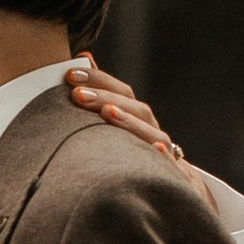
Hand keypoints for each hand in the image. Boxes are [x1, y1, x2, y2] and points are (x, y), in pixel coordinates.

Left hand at [68, 55, 227, 218]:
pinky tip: (156, 150)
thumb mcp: (117, 124)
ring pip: (150, 132)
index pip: (120, 91)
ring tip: (107, 113)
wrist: (172, 188)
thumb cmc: (133, 153)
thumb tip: (84, 55)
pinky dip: (164, 156)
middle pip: (133, 107)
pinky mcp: (174, 175)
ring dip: (129, 121)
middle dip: (105, 98)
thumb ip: (102, 92)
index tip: (69, 76)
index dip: (97, 80)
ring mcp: (164, 150)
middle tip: (77, 95)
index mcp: (137, 117)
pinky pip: (170, 166)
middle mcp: (151, 129)